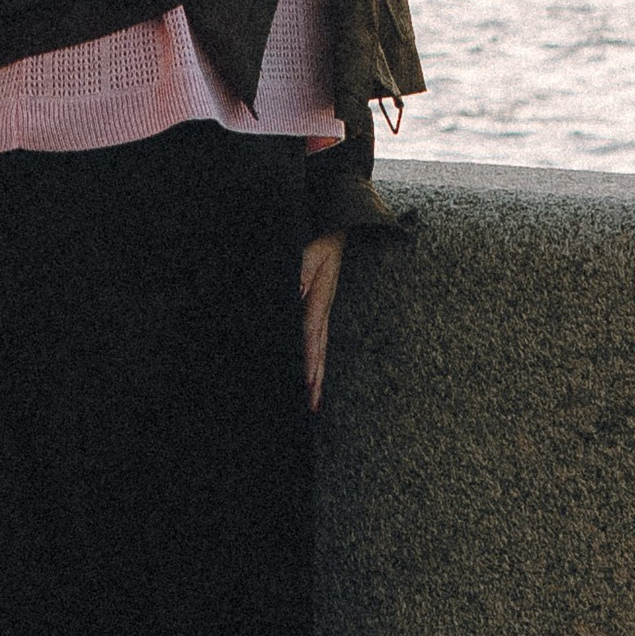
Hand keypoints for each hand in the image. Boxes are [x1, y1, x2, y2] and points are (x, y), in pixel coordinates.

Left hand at [300, 232, 343, 413]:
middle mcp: (323, 309)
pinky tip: (312, 376)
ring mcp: (322, 311)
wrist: (336, 229)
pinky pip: (315, 340)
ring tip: (314, 403)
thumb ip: (303, 271)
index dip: (310, 358)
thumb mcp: (310, 252)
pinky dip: (314, 360)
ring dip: (316, 376)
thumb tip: (299, 291)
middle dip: (316, 379)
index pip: (312, 334)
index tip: (309, 381)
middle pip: (319, 350)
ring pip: (319, 349)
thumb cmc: (320, 240)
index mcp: (320, 298)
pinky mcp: (319, 309)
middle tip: (312, 406)